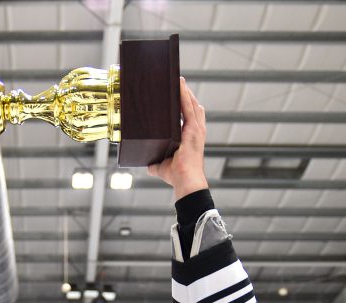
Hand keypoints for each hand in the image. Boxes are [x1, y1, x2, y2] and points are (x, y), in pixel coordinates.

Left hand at [147, 77, 208, 200]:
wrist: (185, 181)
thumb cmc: (177, 176)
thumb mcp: (163, 166)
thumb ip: (156, 163)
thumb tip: (148, 165)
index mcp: (191, 138)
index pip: (190, 116)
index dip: (187, 105)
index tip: (182, 94)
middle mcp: (196, 131)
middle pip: (192, 107)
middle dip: (186, 94)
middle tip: (179, 82)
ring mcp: (196, 129)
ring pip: (191, 104)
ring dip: (185, 91)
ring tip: (178, 79)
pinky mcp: (193, 129)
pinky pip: (187, 108)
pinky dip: (184, 95)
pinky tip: (179, 85)